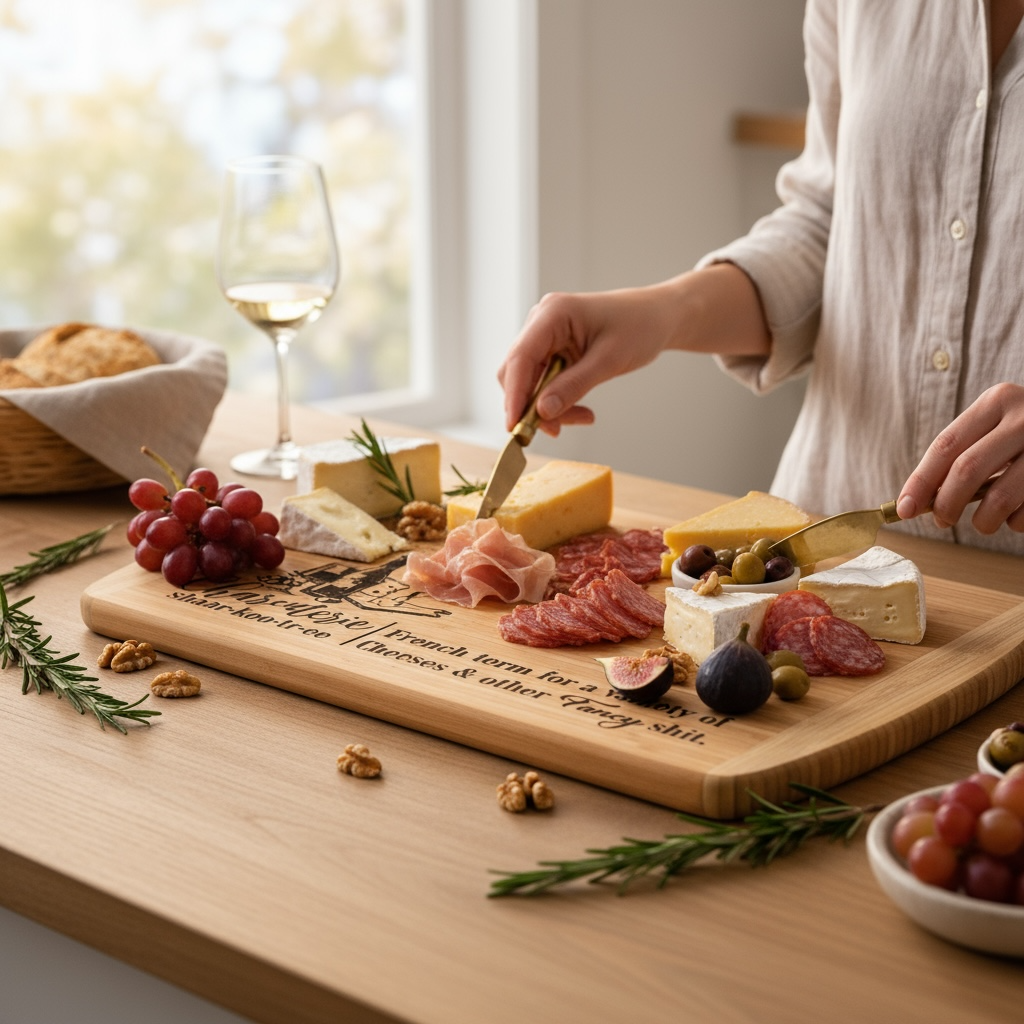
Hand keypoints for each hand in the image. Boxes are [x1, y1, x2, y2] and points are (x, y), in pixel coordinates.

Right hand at [496, 289, 668, 435]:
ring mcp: (544, 335)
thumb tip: (542, 412)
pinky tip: (579, 410)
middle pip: (518, 372)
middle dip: (533, 405)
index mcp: (553, 313)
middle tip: (558, 430)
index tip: (516, 427)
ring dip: (548, 406)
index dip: (514, 395)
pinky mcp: (552, 349)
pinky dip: (557, 399)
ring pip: (530, 381)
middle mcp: (541, 322)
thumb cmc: (639, 327)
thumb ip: (573, 386)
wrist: (656, 317)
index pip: (520, 358)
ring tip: (583, 418)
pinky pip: (543, 381)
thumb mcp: (609, 360)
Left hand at [897, 383, 1023, 532]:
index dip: (920, 481)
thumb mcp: (995, 429)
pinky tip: (1018, 515)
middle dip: (946, 504)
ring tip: (983, 522)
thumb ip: (961, 455)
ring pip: (1000, 497)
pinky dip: (1016, 523)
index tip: (903, 509)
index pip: (946, 445)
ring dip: (982, 521)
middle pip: (967, 469)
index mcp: (998, 401)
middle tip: (941, 520)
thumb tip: (918, 500)